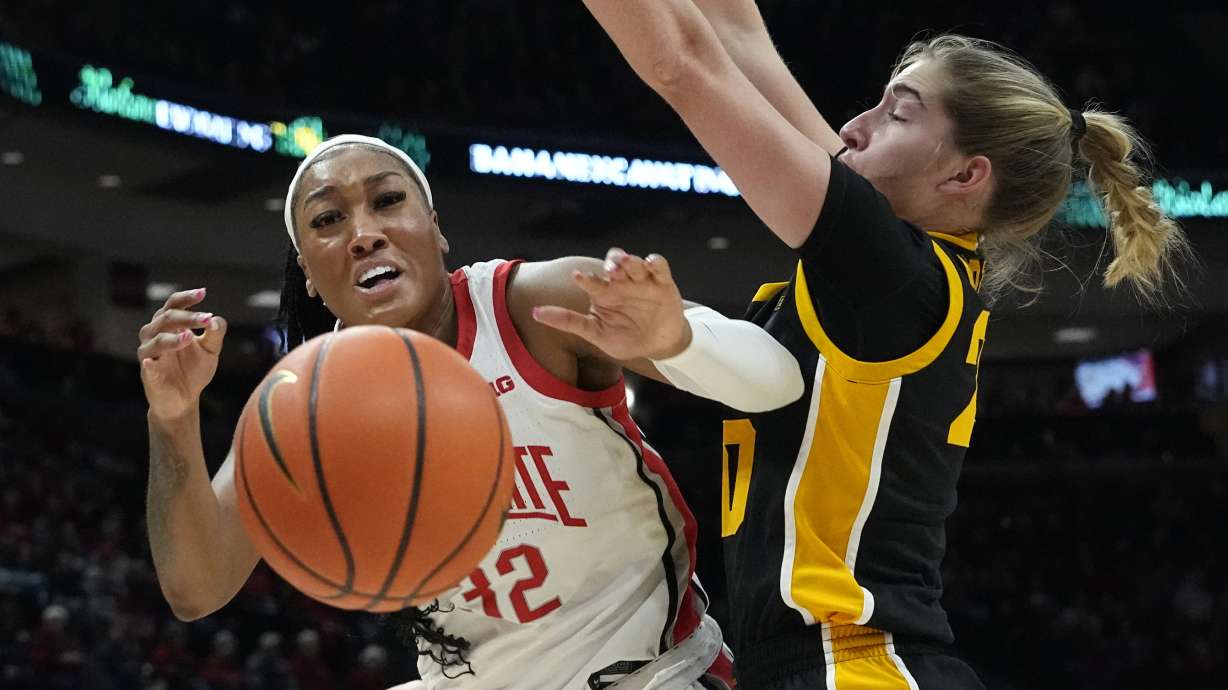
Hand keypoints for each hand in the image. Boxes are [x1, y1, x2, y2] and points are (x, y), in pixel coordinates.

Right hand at [137, 288, 227, 421]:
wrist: (184, 399)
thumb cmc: (194, 370)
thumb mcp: (210, 350)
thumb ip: (215, 334)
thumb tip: (216, 320)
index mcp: (169, 326)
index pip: (173, 305)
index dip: (186, 298)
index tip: (203, 293)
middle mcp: (155, 335)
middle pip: (166, 319)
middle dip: (187, 317)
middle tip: (206, 319)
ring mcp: (149, 354)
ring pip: (156, 340)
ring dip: (173, 338)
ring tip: (190, 337)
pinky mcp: (147, 373)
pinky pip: (146, 365)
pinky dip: (149, 363)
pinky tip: (152, 361)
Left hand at [532, 248, 690, 360]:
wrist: (658, 347)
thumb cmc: (625, 339)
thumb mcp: (596, 335)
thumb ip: (569, 322)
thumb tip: (534, 313)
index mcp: (604, 294)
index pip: (592, 281)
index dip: (585, 278)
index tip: (578, 277)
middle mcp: (621, 283)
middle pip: (614, 262)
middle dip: (611, 262)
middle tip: (610, 269)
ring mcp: (642, 282)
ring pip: (634, 263)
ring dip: (630, 260)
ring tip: (626, 263)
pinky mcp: (663, 283)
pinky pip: (659, 266)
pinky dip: (655, 262)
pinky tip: (650, 263)